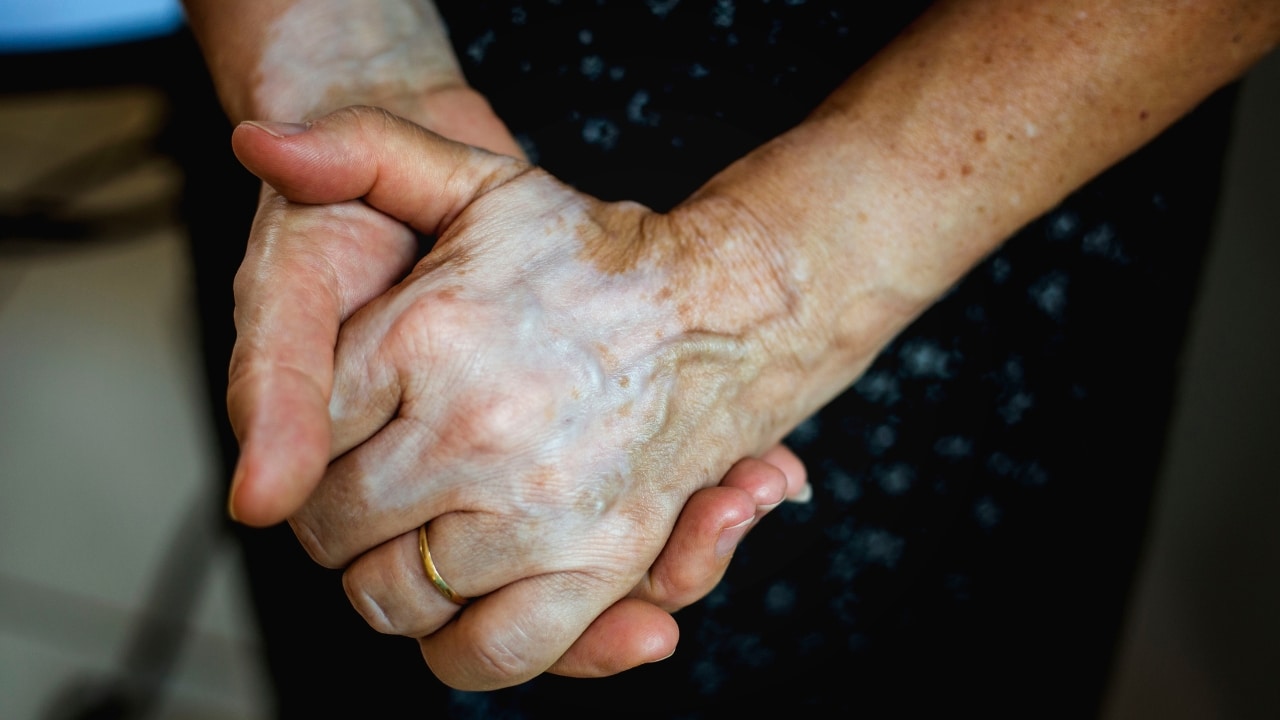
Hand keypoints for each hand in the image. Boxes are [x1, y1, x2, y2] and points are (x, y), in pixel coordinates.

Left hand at [231, 108, 821, 688]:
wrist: (724, 311)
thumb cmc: (589, 255)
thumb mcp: (478, 181)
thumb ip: (362, 150)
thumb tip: (256, 141)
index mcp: (427, 334)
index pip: (295, 433)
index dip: (302, 443)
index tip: (344, 431)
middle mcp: (474, 428)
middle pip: (330, 528)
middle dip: (338, 516)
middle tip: (377, 485)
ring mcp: (536, 506)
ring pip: (392, 598)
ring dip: (391, 577)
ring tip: (421, 531)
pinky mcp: (597, 566)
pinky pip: (489, 654)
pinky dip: (458, 648)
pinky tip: (462, 600)